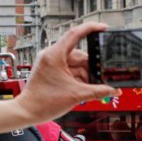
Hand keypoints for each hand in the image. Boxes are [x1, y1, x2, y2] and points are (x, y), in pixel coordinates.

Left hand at [0, 22, 119, 132]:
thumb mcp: (76, 95)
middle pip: (79, 55)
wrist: (27, 112)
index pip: (75, 34)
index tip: (104, 28)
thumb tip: (114, 90)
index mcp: (55, 55)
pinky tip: (83, 88)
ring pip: (75, 64)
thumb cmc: (43, 103)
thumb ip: (98, 91)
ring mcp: (50, 63)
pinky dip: (77, 78)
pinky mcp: (50, 71)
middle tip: (102, 77)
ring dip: (85, 75)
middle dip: (91, 67)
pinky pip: (68, 70)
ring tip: (91, 87)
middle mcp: (52, 55)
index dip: (91, 29)